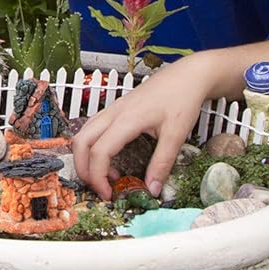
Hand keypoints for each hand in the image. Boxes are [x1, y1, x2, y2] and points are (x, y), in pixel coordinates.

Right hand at [71, 54, 216, 198]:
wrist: (188, 74)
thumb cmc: (183, 98)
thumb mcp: (176, 134)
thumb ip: (162, 163)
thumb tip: (151, 189)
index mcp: (127, 119)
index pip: (99, 152)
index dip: (98, 177)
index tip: (110, 195)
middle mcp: (114, 113)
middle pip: (80, 142)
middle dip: (83, 169)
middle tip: (100, 188)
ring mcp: (114, 109)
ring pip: (84, 133)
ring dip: (86, 157)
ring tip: (106, 176)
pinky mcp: (117, 108)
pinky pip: (94, 128)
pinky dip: (93, 146)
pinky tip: (113, 158)